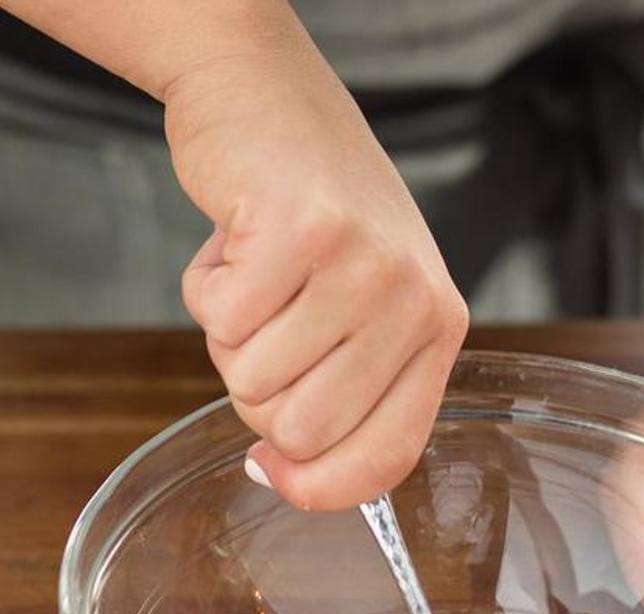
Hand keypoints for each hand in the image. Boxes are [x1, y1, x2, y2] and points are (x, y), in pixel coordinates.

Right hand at [165, 24, 467, 510]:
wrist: (267, 95)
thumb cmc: (313, 212)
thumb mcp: (362, 303)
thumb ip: (344, 391)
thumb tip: (281, 474)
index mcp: (437, 332)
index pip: (386, 458)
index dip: (319, 486)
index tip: (272, 470)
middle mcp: (413, 301)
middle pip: (302, 431)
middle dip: (258, 393)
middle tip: (267, 324)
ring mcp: (361, 265)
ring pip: (253, 381)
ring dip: (230, 337)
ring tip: (258, 274)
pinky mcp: (300, 230)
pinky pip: (220, 321)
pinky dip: (206, 290)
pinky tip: (235, 243)